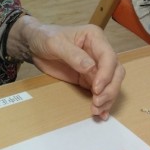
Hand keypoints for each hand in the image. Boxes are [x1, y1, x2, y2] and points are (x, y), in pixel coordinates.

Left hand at [7, 18, 124, 118]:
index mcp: (94, 37)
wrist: (33, 45)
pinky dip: (103, 102)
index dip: (106, 74)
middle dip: (110, 89)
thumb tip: (91, 69)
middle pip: (116, 71)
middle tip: (97, 103)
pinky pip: (101, 91)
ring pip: (112, 83)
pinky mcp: (89, 78)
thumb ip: (73, 55)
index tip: (96, 89)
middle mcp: (99, 51)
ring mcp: (96, 66)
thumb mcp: (55, 44)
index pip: (108, 56)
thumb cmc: (44, 38)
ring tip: (97, 111)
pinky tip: (101, 113)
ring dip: (107, 98)